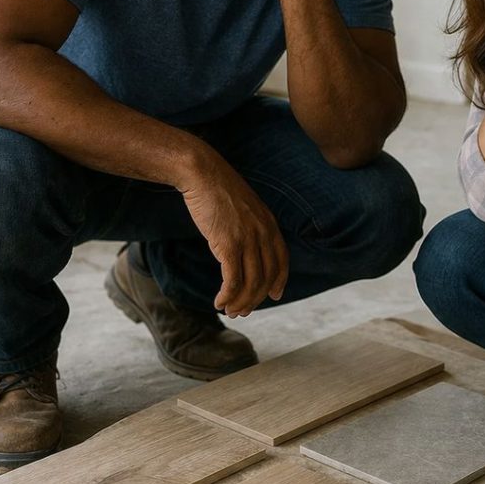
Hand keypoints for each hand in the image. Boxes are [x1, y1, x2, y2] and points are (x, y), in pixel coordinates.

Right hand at [178, 155, 288, 316]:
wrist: (203, 173)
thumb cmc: (218, 190)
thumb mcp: (244, 207)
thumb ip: (251, 226)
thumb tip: (246, 246)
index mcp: (269, 224)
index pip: (282, 261)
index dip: (279, 281)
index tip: (275, 295)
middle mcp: (263, 234)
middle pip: (267, 277)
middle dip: (255, 299)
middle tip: (242, 310)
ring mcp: (248, 239)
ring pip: (251, 284)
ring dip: (240, 302)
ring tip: (229, 310)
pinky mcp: (228, 244)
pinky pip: (233, 280)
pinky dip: (227, 296)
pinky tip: (218, 302)